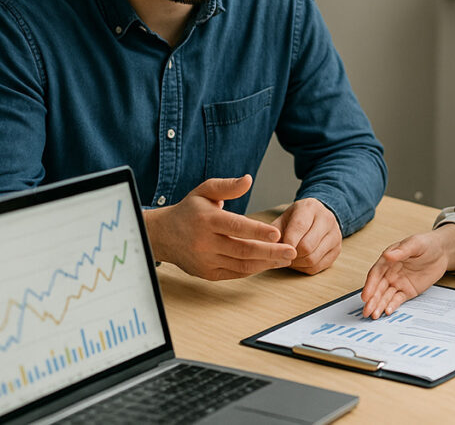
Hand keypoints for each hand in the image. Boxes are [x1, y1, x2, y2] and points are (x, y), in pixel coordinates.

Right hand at [145, 176, 296, 280]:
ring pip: (241, 265)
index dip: (257, 231)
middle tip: (292, 252)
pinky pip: (235, 273)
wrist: (163, 236)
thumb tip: (248, 179)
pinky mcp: (207, 274)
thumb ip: (227, 185)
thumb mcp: (204, 190)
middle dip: (270, 252)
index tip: (277, 233)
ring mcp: (206, 260)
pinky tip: (268, 263)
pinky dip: (253, 270)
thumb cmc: (189, 210)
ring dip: (266, 263)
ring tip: (286, 259)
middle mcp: (205, 242)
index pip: (235, 227)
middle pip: (242, 250)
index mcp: (206, 220)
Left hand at [270, 198, 341, 273]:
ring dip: (297, 263)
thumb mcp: (283, 218)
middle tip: (281, 255)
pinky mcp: (337, 250)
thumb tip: (265, 247)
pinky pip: (318, 267)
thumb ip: (273, 231)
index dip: (287, 242)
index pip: (299, 227)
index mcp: (310, 208)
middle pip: (307, 246)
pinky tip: (298, 262)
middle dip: (291, 254)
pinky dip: (304, 268)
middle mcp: (327, 220)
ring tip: (289, 258)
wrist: (318, 216)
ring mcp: (335, 236)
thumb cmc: (297, 218)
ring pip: (313, 259)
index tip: (276, 249)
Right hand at [360, 224, 454, 318]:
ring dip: (379, 305)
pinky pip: (397, 300)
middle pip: (378, 288)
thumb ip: (402, 250)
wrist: (441, 252)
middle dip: (372, 300)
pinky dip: (392, 306)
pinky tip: (387, 312)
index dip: (370, 285)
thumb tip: (388, 255)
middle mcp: (390, 273)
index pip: (376, 274)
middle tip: (367, 311)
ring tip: (374, 316)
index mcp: (388, 260)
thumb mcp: (415, 244)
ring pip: (386, 296)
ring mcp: (398, 283)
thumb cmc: (426, 244)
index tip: (366, 296)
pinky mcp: (407, 291)